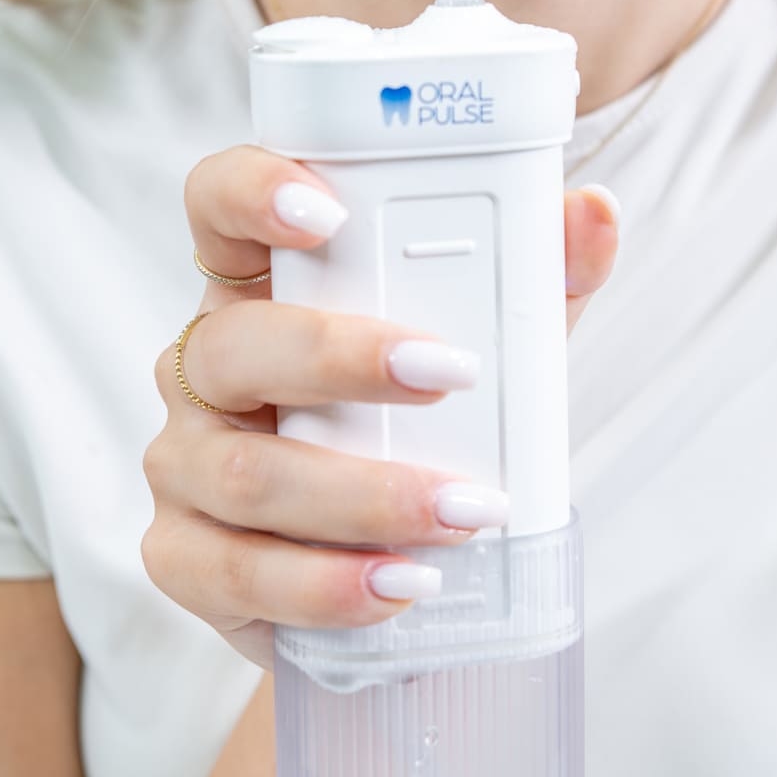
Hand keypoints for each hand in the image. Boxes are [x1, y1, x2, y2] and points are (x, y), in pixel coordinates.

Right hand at [142, 146, 618, 669]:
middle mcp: (206, 365)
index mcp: (261, 287)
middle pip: (234, 343)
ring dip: (362, 495)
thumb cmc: (424, 427)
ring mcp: (183, 461)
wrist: (392, 566)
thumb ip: (537, 283)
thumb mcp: (487, 350)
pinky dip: (326, 584)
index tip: (327, 211)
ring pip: (246, 472)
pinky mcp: (182, 555)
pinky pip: (235, 572)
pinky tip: (402, 584)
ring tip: (463, 513)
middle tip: (448, 375)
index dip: (254, 191)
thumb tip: (594, 212)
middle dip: (340, 359)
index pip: (218, 205)